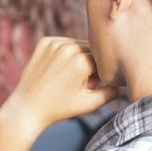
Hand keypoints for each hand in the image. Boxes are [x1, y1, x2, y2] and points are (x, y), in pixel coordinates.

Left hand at [0, 37, 119, 135]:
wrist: (27, 108)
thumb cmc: (60, 109)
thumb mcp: (90, 104)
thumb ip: (112, 93)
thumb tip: (124, 83)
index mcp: (82, 62)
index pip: (103, 61)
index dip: (100, 75)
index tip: (91, 85)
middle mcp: (69, 48)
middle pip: (92, 50)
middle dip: (91, 64)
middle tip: (80, 81)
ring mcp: (54, 43)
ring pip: (78, 45)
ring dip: (79, 56)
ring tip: (68, 76)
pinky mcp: (44, 42)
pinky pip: (64, 43)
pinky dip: (65, 53)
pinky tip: (58, 69)